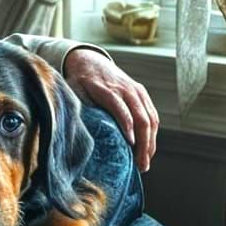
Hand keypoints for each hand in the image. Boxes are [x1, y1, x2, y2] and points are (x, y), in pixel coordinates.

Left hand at [63, 47, 158, 171]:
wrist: (89, 60)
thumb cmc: (78, 81)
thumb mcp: (72, 91)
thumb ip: (76, 108)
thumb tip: (74, 132)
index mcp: (106, 88)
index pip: (120, 108)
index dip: (127, 126)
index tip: (130, 145)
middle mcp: (125, 89)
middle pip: (141, 117)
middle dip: (143, 143)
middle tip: (140, 165)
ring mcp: (136, 90)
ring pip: (150, 118)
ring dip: (150, 142)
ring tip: (145, 163)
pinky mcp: (142, 93)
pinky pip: (152, 115)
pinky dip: (152, 134)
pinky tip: (148, 149)